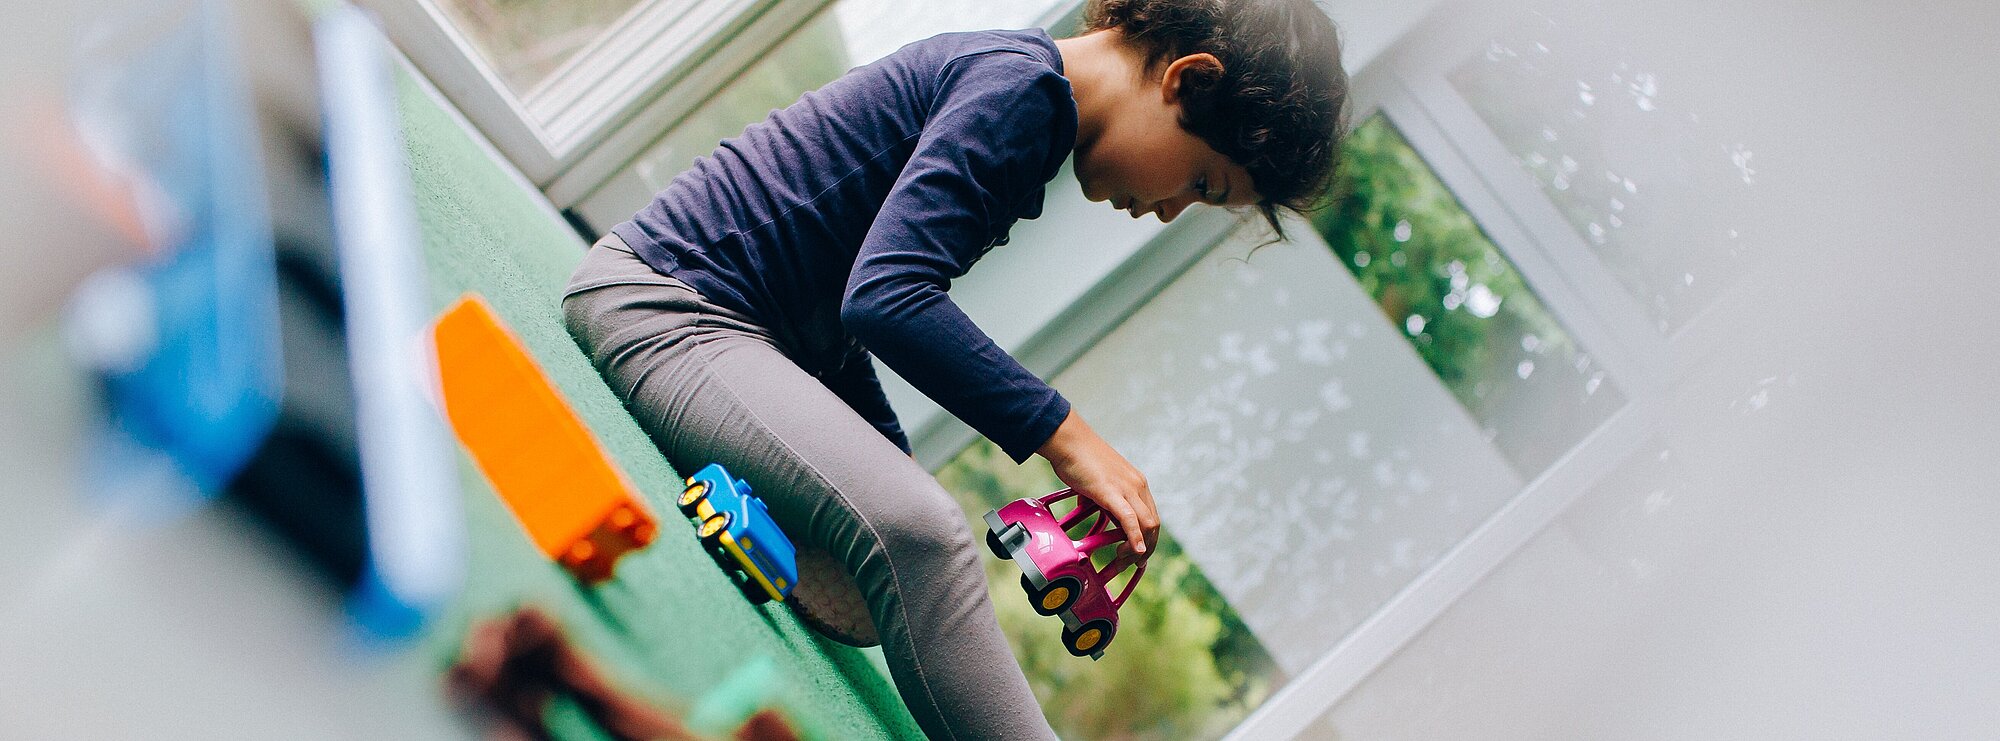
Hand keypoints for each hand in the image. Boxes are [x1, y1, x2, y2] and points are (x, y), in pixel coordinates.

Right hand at [1035, 409, 1159, 555]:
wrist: (1069, 441)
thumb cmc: (1079, 458)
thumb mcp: (1098, 481)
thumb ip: (1101, 496)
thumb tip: (1090, 506)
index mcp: (1137, 483)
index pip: (1151, 516)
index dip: (1148, 538)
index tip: (1138, 553)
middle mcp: (1138, 485)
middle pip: (1153, 524)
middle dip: (1148, 548)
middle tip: (1134, 563)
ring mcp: (1127, 488)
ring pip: (1146, 524)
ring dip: (1139, 548)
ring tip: (1127, 560)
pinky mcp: (1111, 491)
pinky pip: (1129, 519)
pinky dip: (1135, 538)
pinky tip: (1135, 551)